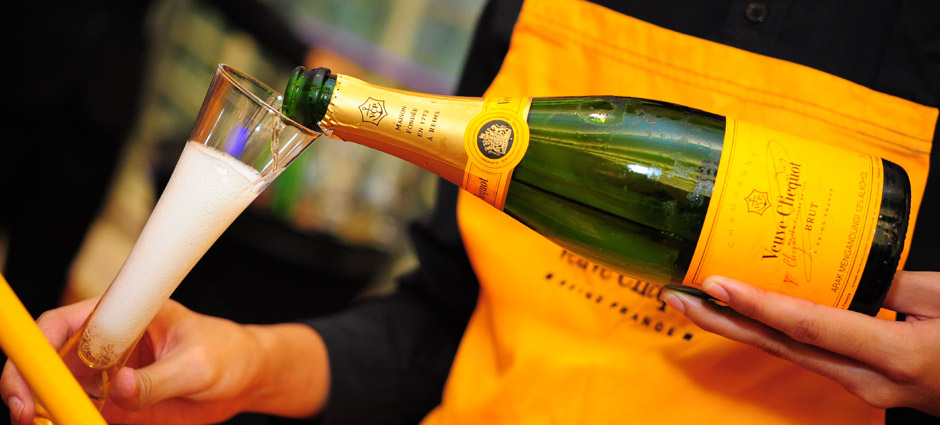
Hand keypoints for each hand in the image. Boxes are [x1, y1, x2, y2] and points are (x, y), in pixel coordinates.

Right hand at [2, 298, 329, 424]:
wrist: (245, 378)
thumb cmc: (228, 352)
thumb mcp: (198, 364)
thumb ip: (158, 379)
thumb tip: (120, 388)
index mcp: (123, 315)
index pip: (64, 323)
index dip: (37, 345)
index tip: (32, 373)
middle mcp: (105, 345)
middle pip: (45, 360)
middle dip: (26, 384)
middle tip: (26, 413)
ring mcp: (105, 377)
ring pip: (55, 393)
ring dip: (45, 411)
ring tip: (47, 424)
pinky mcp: (113, 406)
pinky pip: (80, 415)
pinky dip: (72, 423)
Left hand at [662, 271, 939, 415]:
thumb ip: (892, 281)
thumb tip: (843, 262)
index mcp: (896, 354)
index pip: (811, 325)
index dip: (760, 305)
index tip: (715, 285)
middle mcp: (869, 380)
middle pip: (781, 347)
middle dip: (722, 323)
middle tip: (674, 296)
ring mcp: (863, 390)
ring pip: (788, 354)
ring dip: (738, 328)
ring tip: (693, 303)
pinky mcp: (863, 386)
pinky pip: (808, 356)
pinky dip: (771, 334)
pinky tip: (745, 317)